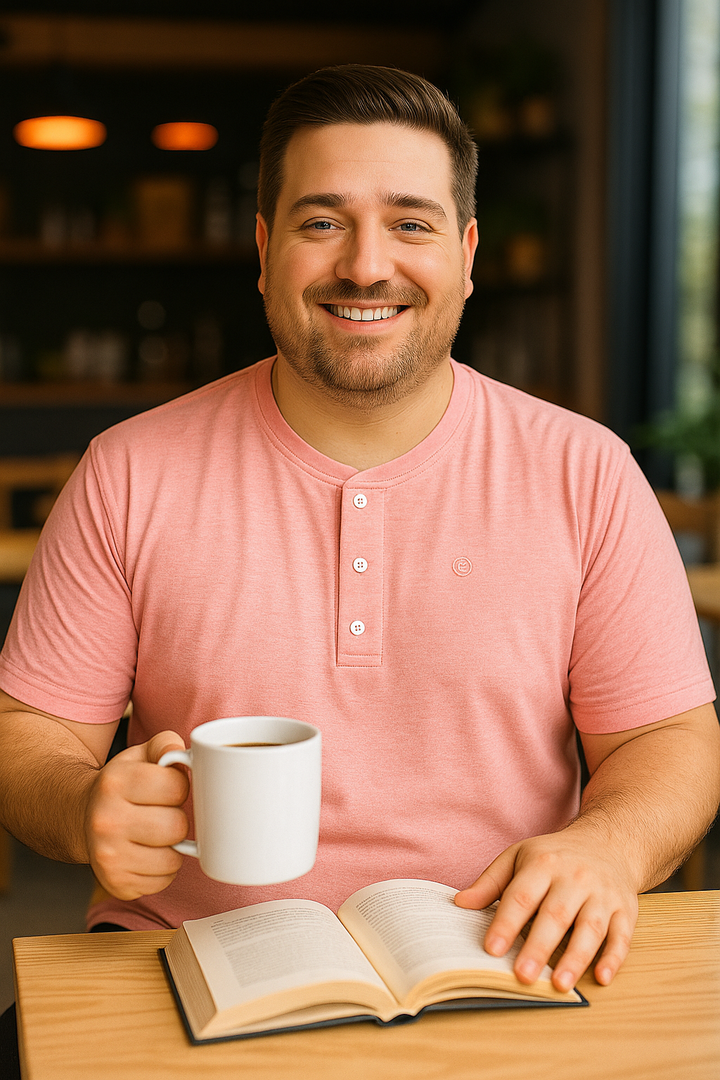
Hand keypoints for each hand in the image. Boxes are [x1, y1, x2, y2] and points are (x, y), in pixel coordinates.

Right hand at [84, 730, 189, 900]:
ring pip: (173, 860)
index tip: (167, 788)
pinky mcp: (116, 884)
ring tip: (155, 835)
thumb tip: (184, 753)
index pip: (176, 787)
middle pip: (176, 826)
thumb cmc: (121, 785)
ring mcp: (108, 857)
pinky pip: (162, 882)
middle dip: (176, 819)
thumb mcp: (138, 755)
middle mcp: (106, 822)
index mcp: (115, 783)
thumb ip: (165, 744)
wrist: (81, 817)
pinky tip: (146, 854)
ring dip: (172, 848)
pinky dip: (162, 870)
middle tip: (161, 814)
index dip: (179, 786)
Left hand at [454, 825, 638, 991]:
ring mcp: (603, 894)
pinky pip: (621, 936)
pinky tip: (601, 978)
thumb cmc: (555, 856)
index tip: (491, 948)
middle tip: (523, 976)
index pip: (522, 895)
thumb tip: (460, 904)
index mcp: (544, 864)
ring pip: (590, 927)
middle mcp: (575, 878)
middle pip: (556, 914)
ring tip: (559, 984)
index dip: (506, 923)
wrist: (608, 842)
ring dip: (575, 958)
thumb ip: (491, 882)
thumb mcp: (519, 856)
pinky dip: (613, 958)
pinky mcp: (625, 910)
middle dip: (539, 947)